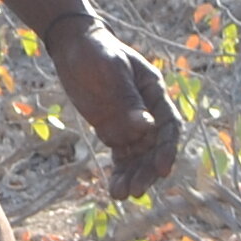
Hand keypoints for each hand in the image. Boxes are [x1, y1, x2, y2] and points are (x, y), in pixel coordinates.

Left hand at [51, 26, 180, 196]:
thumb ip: (127, 98)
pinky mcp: (114, 131)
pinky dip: (119, 173)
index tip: (162, 169)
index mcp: (154, 92)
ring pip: (138, 156)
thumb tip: (145, 127)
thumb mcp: (110, 70)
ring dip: (133, 176)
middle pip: (154, 147)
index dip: (167, 149)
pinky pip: (121, 157)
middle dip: (147, 170)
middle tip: (137, 190)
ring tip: (121, 195)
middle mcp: (148, 111)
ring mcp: (131, 123)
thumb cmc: (95, 51)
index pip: (168, 125)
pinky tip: (114, 189)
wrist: (73, 46)